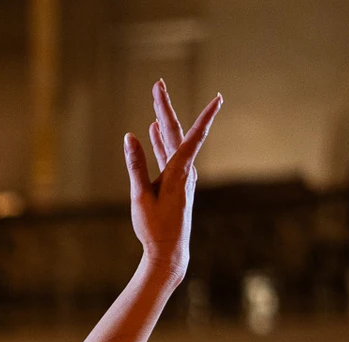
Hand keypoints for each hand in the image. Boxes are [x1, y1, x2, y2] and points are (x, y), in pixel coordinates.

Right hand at [123, 82, 221, 280]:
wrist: (168, 250)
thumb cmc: (154, 227)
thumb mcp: (140, 197)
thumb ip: (135, 165)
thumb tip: (130, 137)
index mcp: (179, 172)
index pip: (193, 136)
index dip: (205, 116)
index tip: (218, 98)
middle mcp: (183, 170)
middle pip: (175, 131)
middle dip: (165, 107)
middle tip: (157, 84)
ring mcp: (179, 175)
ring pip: (170, 141)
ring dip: (162, 121)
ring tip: (156, 101)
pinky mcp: (173, 182)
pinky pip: (167, 154)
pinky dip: (159, 140)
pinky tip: (151, 130)